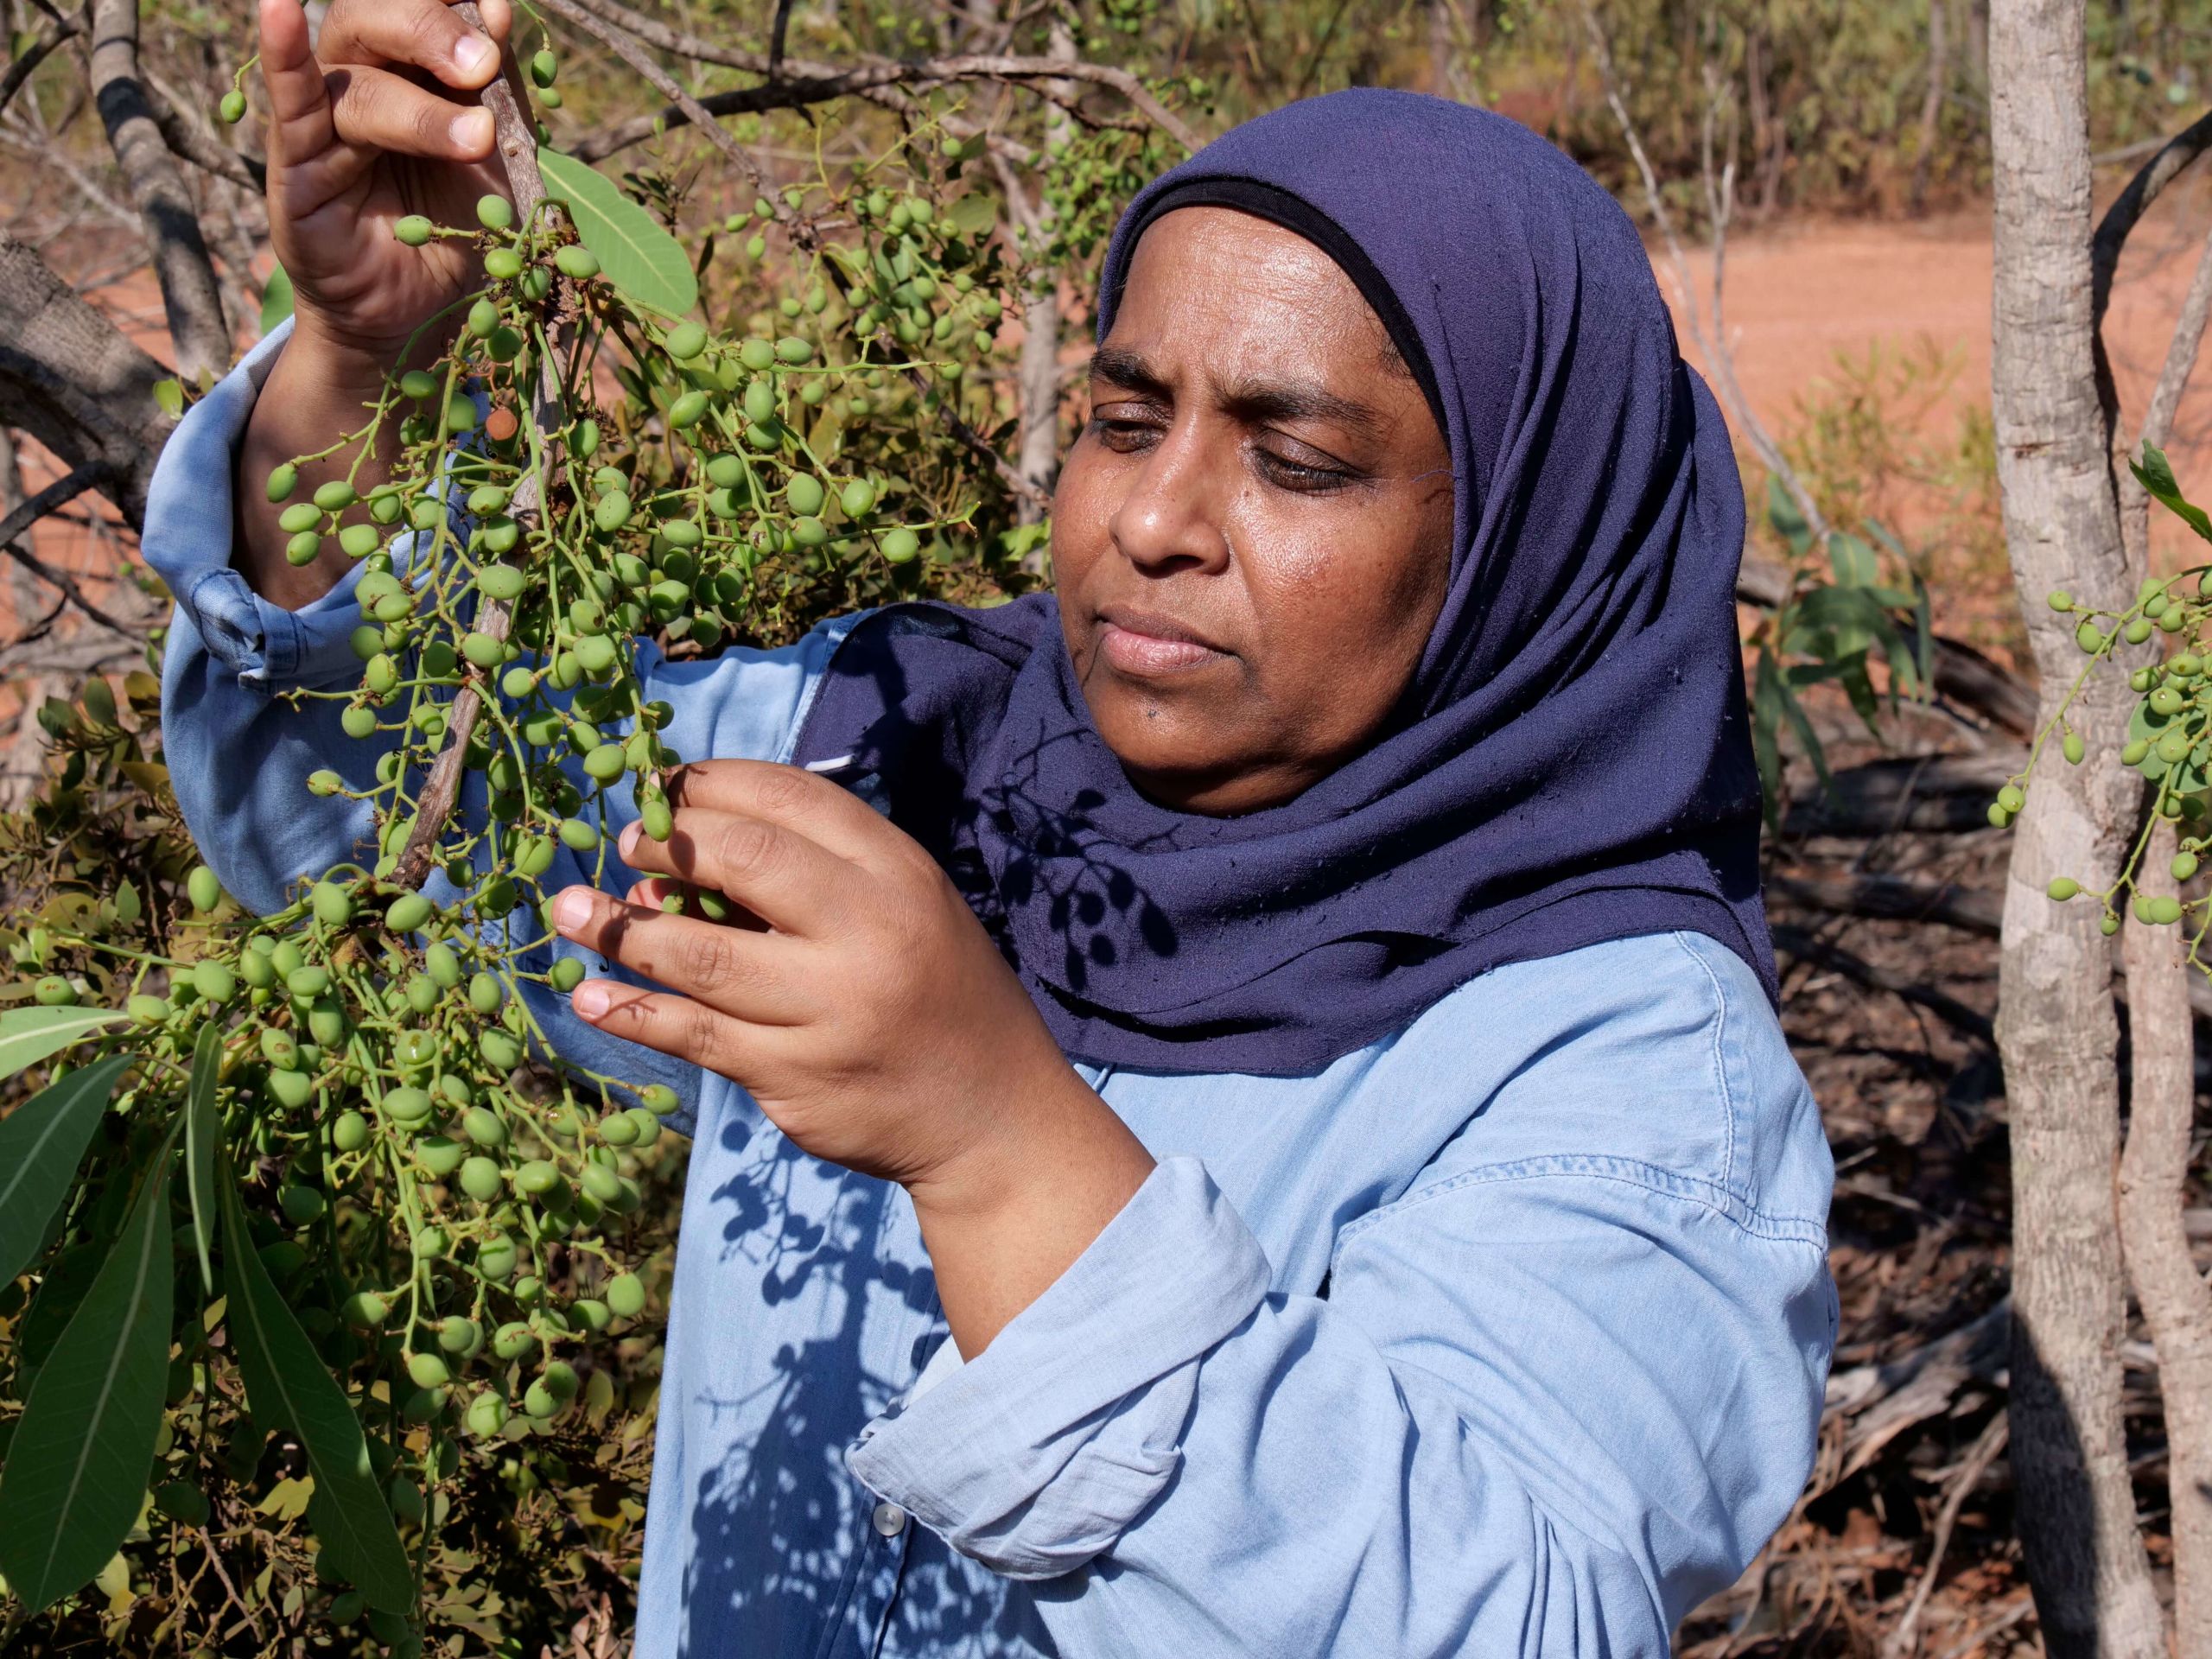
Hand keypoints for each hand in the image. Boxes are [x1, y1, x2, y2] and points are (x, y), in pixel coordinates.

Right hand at [236, 0, 513, 604]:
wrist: (423, 323)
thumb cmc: (458, 232)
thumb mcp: (494, 159)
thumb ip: (495, 89)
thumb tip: (498, 6)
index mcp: (408, 71)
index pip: (422, 14)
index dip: (457, 10)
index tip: (503, 16)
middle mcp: (358, 83)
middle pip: (376, 25)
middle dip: (433, 36)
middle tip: (482, 62)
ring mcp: (321, 127)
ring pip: (358, 88)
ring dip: (418, 109)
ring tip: (475, 138)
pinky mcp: (293, 172)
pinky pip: (288, 107)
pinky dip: (283, 57)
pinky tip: (278, 9)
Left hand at [550, 761, 1155, 1352]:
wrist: (992, 1116)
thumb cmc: (933, 993)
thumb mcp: (904, 909)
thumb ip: (814, 879)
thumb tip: (667, 868)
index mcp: (900, 875)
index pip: (790, 799)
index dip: (709, 783)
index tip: (659, 786)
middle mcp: (870, 934)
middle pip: (744, 861)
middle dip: (665, 843)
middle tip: (620, 844)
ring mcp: (830, 1011)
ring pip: (701, 957)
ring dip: (620, 929)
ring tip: (567, 910)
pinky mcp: (795, 1078)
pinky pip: (695, 1035)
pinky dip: (633, 1013)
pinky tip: (591, 998)